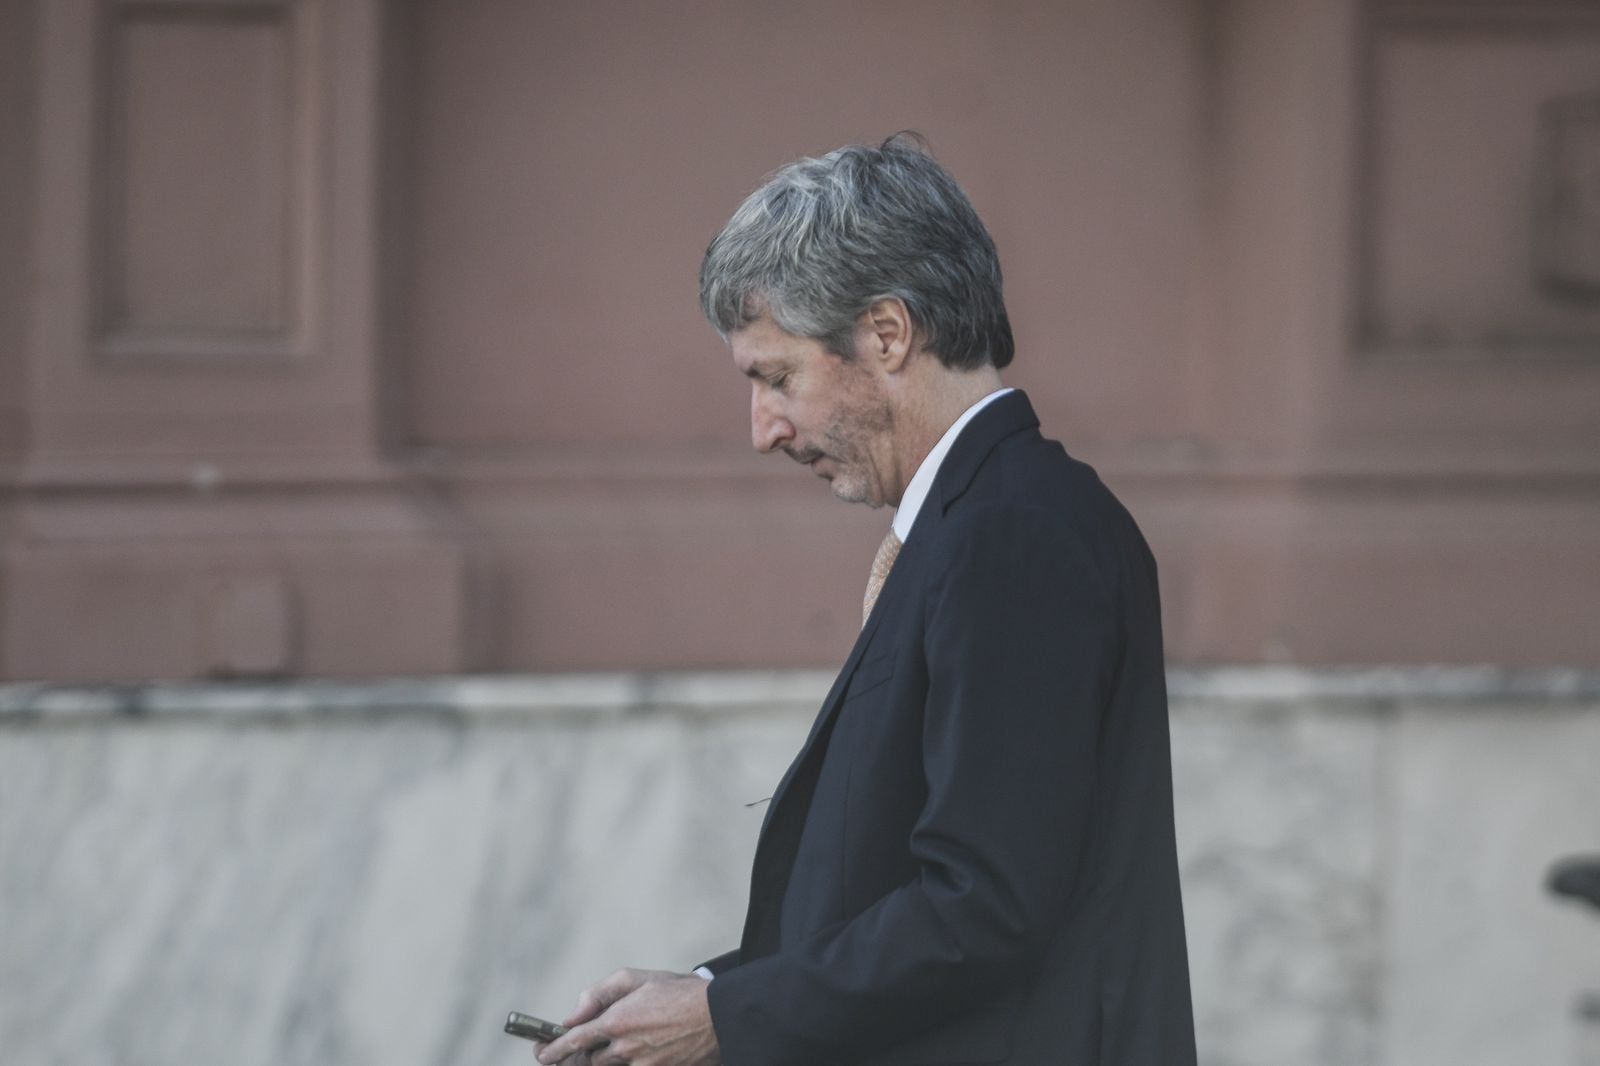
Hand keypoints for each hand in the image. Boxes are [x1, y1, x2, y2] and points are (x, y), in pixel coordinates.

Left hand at [536, 968, 719, 1065]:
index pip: (573, 1041)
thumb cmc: (676, 991)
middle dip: (576, 1056)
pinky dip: (624, 1063)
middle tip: (565, 1053)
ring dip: (600, 1061)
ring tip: (601, 1049)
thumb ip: (599, 993)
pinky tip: (628, 1053)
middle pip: (588, 1060)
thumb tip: (573, 1014)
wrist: (717, 1015)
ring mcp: (641, 1065)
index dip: (552, 1050)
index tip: (540, 1053)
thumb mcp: (635, 978)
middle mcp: (624, 1048)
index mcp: (616, 1020)